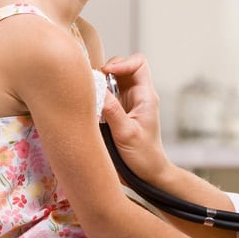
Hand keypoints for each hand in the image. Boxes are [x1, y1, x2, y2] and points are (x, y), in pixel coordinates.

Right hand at [100, 53, 171, 184]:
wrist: (148, 174)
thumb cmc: (143, 155)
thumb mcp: (126, 133)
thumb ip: (112, 111)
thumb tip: (95, 89)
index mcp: (146, 96)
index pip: (138, 64)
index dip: (121, 63)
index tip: (106, 74)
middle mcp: (138, 96)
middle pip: (122, 68)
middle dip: (106, 71)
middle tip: (94, 85)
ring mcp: (128, 103)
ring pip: (113, 81)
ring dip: (100, 84)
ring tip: (91, 95)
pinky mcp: (119, 112)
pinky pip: (107, 95)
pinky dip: (98, 95)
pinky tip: (90, 105)